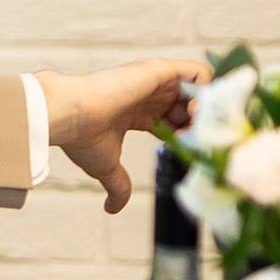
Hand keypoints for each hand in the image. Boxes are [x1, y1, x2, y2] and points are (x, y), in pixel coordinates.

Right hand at [36, 58, 209, 214]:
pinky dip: (207, 91)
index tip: (185, 153)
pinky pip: (201, 72)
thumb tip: (112, 208)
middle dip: (202, 124)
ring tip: (197, 128)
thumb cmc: (83, 137)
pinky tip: (193, 113)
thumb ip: (118, 186)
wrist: (71, 115)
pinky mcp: (162, 70)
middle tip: (198, 142)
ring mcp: (157, 80)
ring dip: (208, 108)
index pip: (176, 121)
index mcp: (138, 112)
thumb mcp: (107, 168)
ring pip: (201, 87)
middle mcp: (150, 94)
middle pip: (192, 105)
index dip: (187, 137)